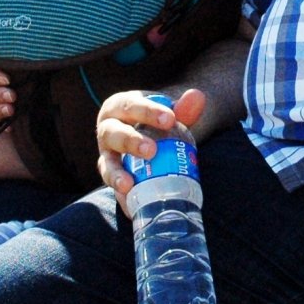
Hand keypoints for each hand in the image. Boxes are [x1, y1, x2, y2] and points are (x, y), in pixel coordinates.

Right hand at [94, 87, 204, 209]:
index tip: (170, 119)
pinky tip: (131, 207)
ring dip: (116, 174)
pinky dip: (121, 197)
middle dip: (131, 142)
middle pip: (113, 133)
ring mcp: (107, 155)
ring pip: (106, 163)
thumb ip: (183, 108)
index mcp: (120, 106)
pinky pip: (114, 188)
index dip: (148, 112)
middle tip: (152, 151)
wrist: (152, 136)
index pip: (131, 105)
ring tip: (129, 184)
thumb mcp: (169, 112)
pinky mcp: (111, 177)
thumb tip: (197, 97)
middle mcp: (108, 129)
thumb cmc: (157, 120)